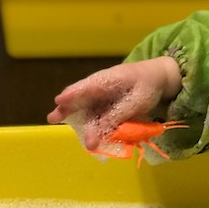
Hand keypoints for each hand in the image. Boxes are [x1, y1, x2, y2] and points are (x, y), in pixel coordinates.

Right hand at [47, 57, 181, 149]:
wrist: (156, 78)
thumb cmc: (147, 86)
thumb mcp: (137, 101)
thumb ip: (119, 114)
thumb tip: (100, 128)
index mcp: (108, 80)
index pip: (87, 86)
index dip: (73, 94)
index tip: (60, 100)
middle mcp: (99, 86)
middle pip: (79, 96)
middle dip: (66, 107)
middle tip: (52, 118)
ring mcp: (100, 94)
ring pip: (83, 105)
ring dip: (72, 115)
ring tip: (56, 120)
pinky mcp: (103, 103)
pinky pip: (92, 111)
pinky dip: (85, 120)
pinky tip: (80, 128)